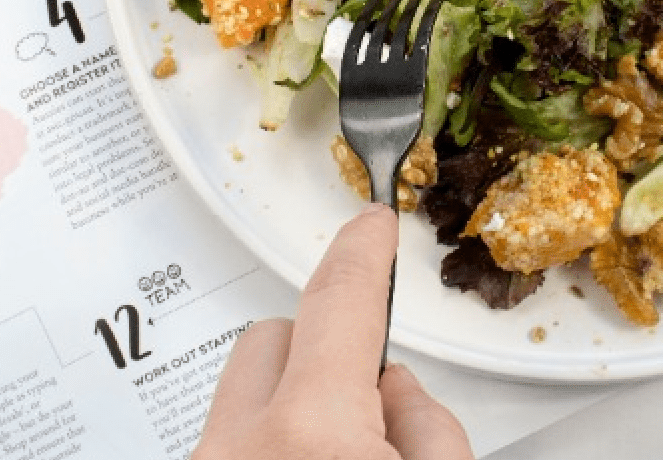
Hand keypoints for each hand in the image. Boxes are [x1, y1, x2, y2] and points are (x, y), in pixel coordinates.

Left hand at [192, 204, 473, 459]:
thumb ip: (430, 430)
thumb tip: (400, 397)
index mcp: (310, 436)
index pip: (339, 301)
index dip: (363, 251)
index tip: (371, 226)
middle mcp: (238, 451)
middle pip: (271, 340)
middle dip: (320, 354)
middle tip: (372, 414)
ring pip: (243, 399)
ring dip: (290, 410)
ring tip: (338, 457)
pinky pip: (232, 446)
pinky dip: (269, 449)